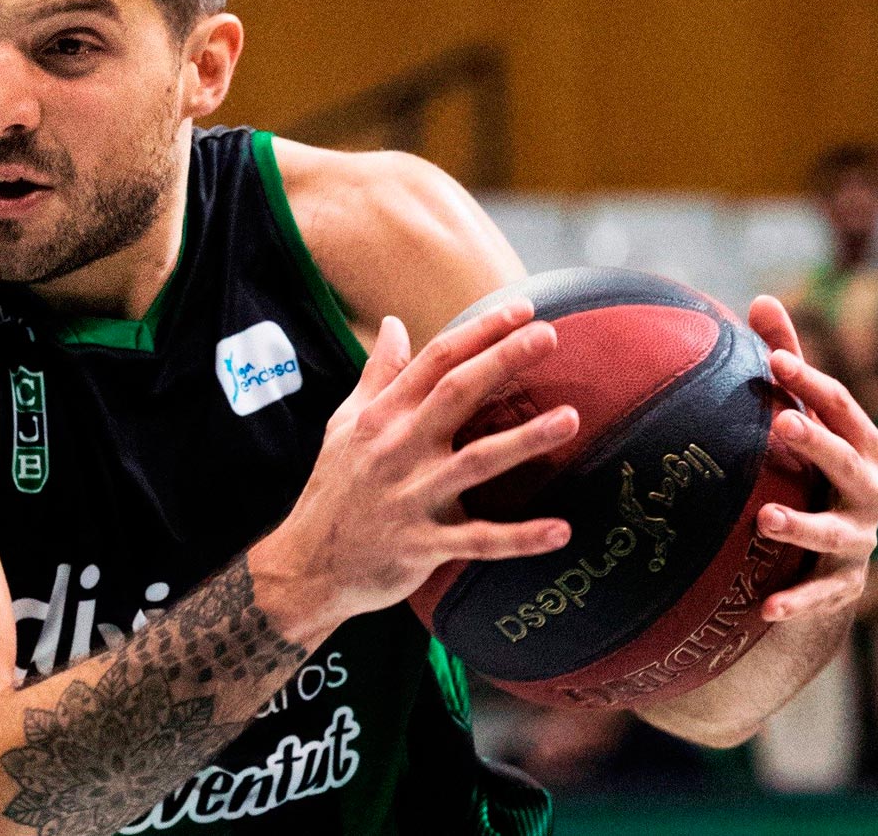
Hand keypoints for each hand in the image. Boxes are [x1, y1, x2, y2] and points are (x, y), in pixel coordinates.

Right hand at [259, 300, 578, 626]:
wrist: (307, 566)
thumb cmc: (334, 489)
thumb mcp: (345, 424)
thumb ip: (378, 375)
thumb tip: (393, 324)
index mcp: (382, 416)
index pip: (434, 360)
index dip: (479, 332)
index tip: (522, 310)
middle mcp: (397, 449)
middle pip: (456, 394)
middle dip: (502, 361)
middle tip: (549, 335)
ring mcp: (411, 497)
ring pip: (475, 462)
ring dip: (524, 440)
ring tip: (570, 419)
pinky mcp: (422, 545)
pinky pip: (478, 541)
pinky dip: (519, 538)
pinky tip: (561, 530)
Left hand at [747, 296, 877, 623]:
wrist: (830, 564)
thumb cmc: (810, 474)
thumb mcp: (802, 421)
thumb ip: (788, 366)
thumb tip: (761, 298)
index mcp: (862, 447)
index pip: (840, 407)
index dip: (810, 381)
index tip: (771, 357)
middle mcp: (870, 491)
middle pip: (850, 463)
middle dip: (819, 443)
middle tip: (781, 424)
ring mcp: (859, 541)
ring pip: (835, 532)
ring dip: (801, 524)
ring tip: (763, 518)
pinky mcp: (842, 585)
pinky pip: (820, 595)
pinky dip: (796, 602)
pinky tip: (765, 608)